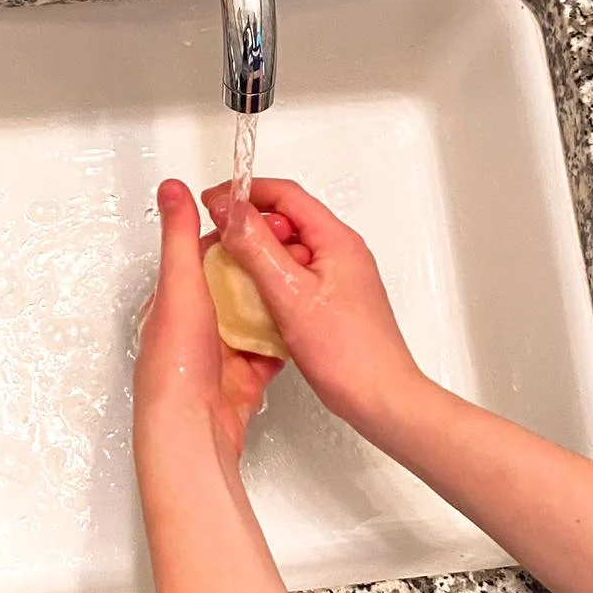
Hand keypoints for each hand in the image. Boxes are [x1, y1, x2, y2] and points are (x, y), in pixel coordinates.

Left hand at [134, 180, 283, 481]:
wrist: (192, 430)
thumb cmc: (177, 367)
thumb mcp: (179, 286)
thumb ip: (179, 236)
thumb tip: (171, 189)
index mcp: (172, 300)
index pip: (206, 255)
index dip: (236, 237)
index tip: (265, 223)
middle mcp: (193, 326)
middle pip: (233, 285)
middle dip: (262, 269)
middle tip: (293, 253)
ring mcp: (218, 354)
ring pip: (253, 318)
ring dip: (275, 304)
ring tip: (302, 285)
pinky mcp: (241, 379)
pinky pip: (267, 351)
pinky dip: (284, 339)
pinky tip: (301, 329)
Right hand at [203, 178, 423, 436]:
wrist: (380, 398)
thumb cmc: (349, 353)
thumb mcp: (289, 294)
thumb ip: (256, 247)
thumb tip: (230, 211)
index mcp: (336, 241)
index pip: (284, 195)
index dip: (244, 193)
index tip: (213, 203)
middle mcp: (340, 253)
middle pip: (285, 219)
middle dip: (248, 225)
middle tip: (218, 240)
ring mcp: (337, 278)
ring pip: (287, 250)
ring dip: (256, 256)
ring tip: (230, 273)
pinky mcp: (330, 302)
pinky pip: (292, 277)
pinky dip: (268, 281)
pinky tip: (253, 302)